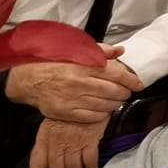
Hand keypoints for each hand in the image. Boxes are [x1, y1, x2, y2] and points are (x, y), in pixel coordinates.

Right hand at [10, 43, 143, 121]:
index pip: (116, 74)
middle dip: (125, 93)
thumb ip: (100, 51)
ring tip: (116, 100)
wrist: (29, 79)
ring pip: (105, 106)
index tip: (138, 84)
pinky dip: (102, 114)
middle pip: (113, 92)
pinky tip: (103, 109)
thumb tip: (120, 51)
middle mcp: (79, 83)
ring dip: (115, 103)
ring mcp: (71, 99)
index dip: (131, 80)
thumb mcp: (76, 51)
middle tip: (127, 92)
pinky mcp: (65, 112)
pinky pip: (92, 117)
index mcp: (83, 65)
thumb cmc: (55, 63)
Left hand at [28, 116, 109, 167]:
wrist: (87, 96)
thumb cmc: (69, 113)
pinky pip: (89, 161)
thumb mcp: (52, 125)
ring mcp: (73, 141)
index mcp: (44, 138)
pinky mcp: (90, 139)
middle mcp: (57, 142)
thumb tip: (49, 164)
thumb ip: (49, 143)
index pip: (37, 163)